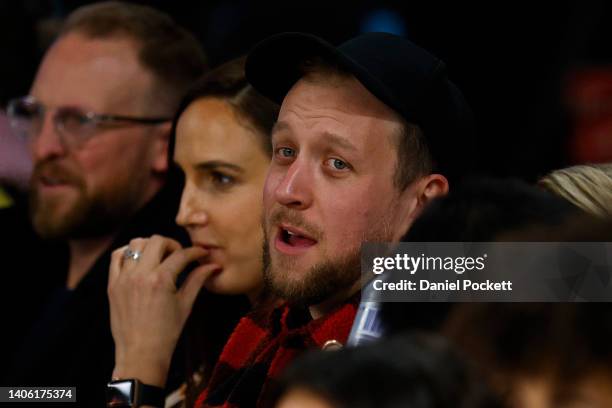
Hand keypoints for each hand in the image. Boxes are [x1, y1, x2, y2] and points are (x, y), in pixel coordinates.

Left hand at [108, 235, 219, 386]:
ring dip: (150, 245)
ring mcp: (124, 278)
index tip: (201, 253)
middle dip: (172, 244)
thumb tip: (213, 266)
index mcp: (161, 280)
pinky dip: (128, 252)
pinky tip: (139, 261)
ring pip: (135, 244)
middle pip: (156, 241)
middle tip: (179, 255)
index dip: (195, 252)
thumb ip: (197, 280)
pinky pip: (116, 257)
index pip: (181, 255)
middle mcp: (140, 274)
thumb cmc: (166, 333)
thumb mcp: (185, 305)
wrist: (140, 354)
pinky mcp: (112, 284)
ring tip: (159, 257)